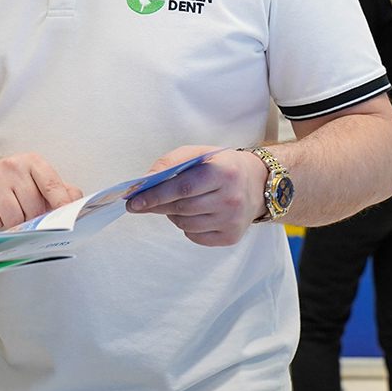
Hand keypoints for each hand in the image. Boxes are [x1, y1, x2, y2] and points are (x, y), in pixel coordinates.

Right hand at [0, 152, 81, 229]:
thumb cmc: (14, 181)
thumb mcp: (40, 180)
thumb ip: (62, 191)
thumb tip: (78, 206)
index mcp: (34, 162)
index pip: (52, 185)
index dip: (61, 204)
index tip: (67, 220)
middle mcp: (13, 165)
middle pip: (33, 207)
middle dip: (33, 219)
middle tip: (27, 214)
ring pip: (13, 217)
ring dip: (13, 222)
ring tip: (9, 211)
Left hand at [125, 146, 267, 245]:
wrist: (257, 183)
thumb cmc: (220, 166)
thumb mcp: (198, 153)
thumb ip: (170, 162)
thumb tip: (145, 181)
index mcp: (223, 172)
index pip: (183, 188)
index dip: (156, 195)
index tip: (134, 200)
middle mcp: (231, 199)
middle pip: (182, 208)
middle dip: (155, 206)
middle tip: (137, 205)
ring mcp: (232, 221)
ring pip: (186, 224)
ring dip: (171, 215)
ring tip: (172, 204)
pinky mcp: (231, 237)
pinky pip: (195, 236)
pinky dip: (185, 226)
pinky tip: (192, 214)